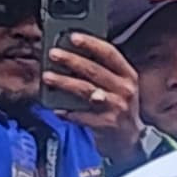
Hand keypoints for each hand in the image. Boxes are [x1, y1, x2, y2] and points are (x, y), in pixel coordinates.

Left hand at [41, 35, 142, 161]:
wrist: (129, 140)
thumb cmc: (118, 107)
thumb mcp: (118, 86)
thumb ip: (102, 71)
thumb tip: (71, 55)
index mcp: (128, 75)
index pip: (110, 54)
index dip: (91, 43)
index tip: (73, 36)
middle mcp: (125, 89)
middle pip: (95, 70)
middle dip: (71, 60)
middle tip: (53, 53)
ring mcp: (118, 107)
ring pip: (86, 91)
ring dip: (64, 83)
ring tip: (47, 77)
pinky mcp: (108, 124)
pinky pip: (83, 116)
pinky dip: (68, 112)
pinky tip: (56, 109)